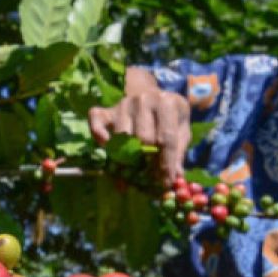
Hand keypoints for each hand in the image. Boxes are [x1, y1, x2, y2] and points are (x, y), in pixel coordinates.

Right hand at [88, 67, 190, 186]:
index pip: (166, 138)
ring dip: (127, 157)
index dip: (167, 163)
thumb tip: (176, 177)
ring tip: (133, 171)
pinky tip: (106, 148)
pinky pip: (96, 126)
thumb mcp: (181, 128)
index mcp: (167, 103)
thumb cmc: (168, 116)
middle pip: (144, 138)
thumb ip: (179, 150)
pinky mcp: (106, 111)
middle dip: (149, 162)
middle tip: (151, 178)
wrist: (148, 93)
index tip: (166, 183)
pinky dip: (99, 137)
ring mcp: (123, 104)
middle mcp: (144, 100)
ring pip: (122, 137)